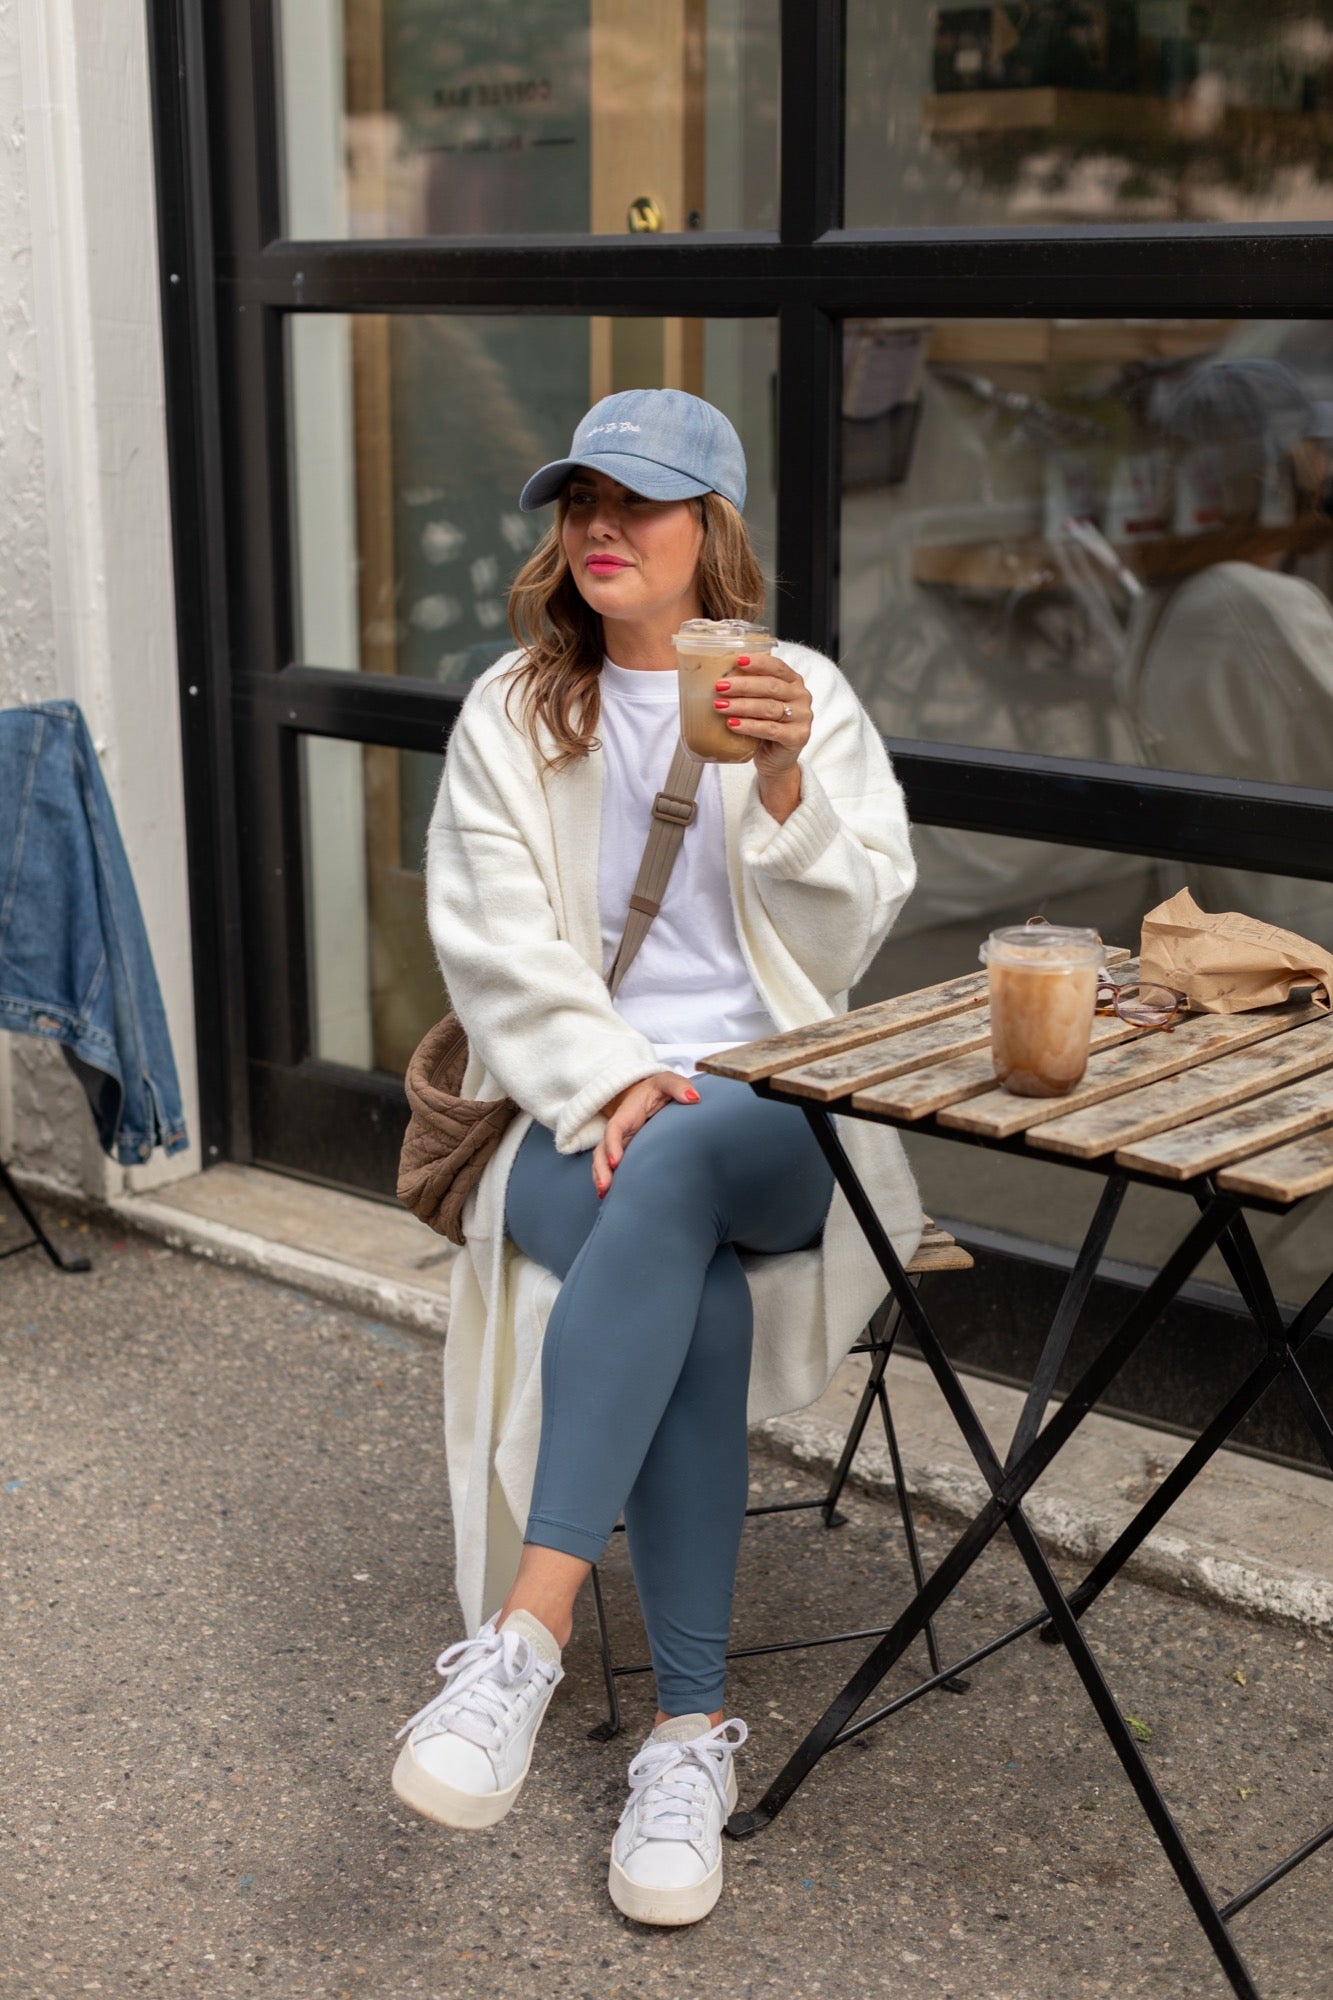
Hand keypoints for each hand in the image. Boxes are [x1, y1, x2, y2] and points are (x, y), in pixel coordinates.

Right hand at [593, 1073, 699, 1196]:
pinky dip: (608, 1179)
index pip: (614, 1129)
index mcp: (627, 1114)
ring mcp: (620, 1142)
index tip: (616, 1161)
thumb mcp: (667, 1081)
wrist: (647, 1093)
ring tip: (604, 1194)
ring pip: (602, 1160)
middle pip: (602, 1149)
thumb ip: (678, 1086)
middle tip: (605, 1186)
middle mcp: (619, 1130)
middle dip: (601, 1168)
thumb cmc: (658, 1088)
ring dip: (600, 1176)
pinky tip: (610, 1195)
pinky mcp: (624, 1151)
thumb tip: (693, 1098)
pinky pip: (610, 1165)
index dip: (612, 1144)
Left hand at [713, 652, 811, 820]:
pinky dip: (749, 726)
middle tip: (720, 686)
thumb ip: (750, 690)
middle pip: (771, 687)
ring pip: (769, 708)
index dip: (758, 662)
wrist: (776, 761)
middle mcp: (801, 697)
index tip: (737, 661)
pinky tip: (733, 724)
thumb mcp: (759, 704)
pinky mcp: (797, 737)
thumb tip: (718, 676)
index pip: (777, 666)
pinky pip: (770, 729)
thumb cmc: (764, 727)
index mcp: (793, 682)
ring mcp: (802, 718)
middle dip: (743, 685)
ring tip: (720, 706)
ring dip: (742, 706)